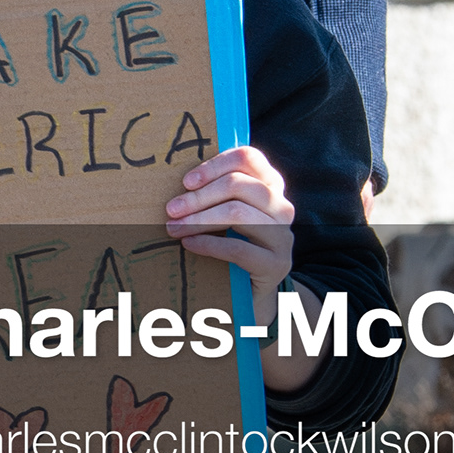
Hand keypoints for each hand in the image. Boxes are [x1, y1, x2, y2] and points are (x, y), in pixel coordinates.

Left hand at [167, 144, 318, 390]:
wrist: (252, 294)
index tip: (186, 181)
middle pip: (240, 185)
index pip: (249, 158)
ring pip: (240, 213)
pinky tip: (189, 244)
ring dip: (200, 219)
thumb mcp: (225, 216)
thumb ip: (213, 195)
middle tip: (170, 209)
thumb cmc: (230, 245)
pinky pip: (239, 248)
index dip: (215, 165)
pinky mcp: (276, 264)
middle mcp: (282, 206)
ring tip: (173, 228)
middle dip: (199, 196)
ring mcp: (283, 236)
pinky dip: (209, 244)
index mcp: (270, 186)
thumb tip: (172, 180)